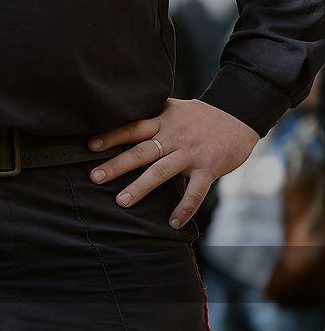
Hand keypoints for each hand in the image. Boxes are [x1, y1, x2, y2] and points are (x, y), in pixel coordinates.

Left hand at [88, 99, 258, 229]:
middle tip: (95, 177)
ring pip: (161, 172)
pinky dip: (184, 208)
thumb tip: (123, 113)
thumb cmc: (202, 114)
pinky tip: (173, 223)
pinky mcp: (209, 168)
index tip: (90, 146)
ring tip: (122, 202)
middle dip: (117, 165)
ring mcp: (190, 154)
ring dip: (140, 187)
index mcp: (163, 122)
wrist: (240, 114)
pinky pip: (195, 191)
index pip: (132, 129)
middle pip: (141, 151)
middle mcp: (173, 137)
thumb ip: (152, 113)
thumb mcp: (174, 107)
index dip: (111, 136)